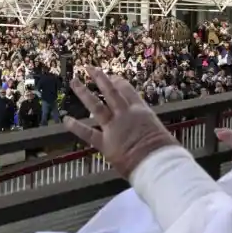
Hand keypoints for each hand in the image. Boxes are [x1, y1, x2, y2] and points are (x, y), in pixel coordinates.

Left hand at [63, 67, 177, 178]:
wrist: (158, 163)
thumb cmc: (165, 151)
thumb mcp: (160, 133)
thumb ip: (149, 129)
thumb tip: (153, 135)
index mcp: (141, 111)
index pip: (128, 91)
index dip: (119, 83)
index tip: (112, 77)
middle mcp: (126, 115)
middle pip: (110, 92)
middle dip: (99, 78)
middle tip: (89, 68)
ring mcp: (114, 127)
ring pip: (96, 105)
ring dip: (84, 93)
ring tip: (74, 82)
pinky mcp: (105, 143)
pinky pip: (88, 133)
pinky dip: (76, 126)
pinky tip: (66, 120)